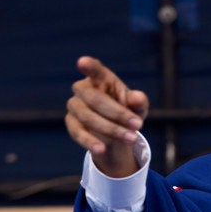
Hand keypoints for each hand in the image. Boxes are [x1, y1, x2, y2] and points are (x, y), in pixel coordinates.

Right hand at [65, 56, 148, 176]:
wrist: (117, 133)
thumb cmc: (128, 112)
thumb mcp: (138, 108)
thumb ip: (139, 101)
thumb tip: (137, 97)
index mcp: (102, 79)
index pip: (95, 70)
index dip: (89, 67)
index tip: (83, 62)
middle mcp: (84, 89)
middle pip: (96, 99)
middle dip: (118, 113)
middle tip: (139, 125)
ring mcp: (75, 106)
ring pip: (88, 117)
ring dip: (111, 129)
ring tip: (132, 138)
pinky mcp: (71, 123)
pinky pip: (78, 133)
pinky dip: (90, 142)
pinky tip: (101, 149)